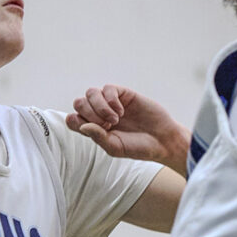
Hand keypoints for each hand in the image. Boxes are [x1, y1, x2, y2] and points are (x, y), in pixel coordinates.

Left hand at [67, 85, 190, 171]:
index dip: (78, 122)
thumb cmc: (140, 148)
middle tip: (108, 125)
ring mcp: (112, 103)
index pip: (73, 119)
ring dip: (99, 106)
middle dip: (90, 114)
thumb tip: (82, 125)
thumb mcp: (115, 148)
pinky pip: (108, 89)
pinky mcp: (124, 95)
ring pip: (90, 93)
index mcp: (95, 128)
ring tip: (115, 118)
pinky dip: (111, 99)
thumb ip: (98, 137)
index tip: (97, 131)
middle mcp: (100, 114)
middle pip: (79, 103)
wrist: (164, 141)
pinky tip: (121, 111)